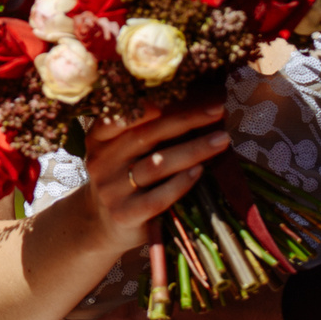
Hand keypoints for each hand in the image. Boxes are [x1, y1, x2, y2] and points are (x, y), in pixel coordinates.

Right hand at [73, 99, 229, 256]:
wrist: (102, 228)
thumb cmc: (123, 180)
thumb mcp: (119, 152)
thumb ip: (142, 130)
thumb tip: (192, 103)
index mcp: (99, 140)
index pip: (121, 116)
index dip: (148, 104)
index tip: (180, 91)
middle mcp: (102, 162)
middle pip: (147, 135)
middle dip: (186, 120)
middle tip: (218, 110)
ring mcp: (112, 190)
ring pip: (156, 165)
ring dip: (193, 150)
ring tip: (221, 140)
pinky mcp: (126, 215)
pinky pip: (158, 197)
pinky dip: (181, 183)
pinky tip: (200, 171)